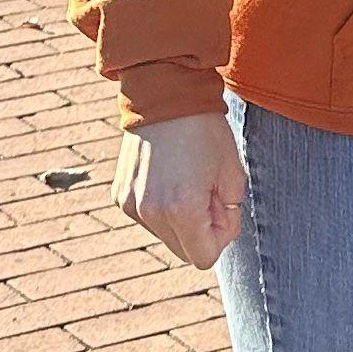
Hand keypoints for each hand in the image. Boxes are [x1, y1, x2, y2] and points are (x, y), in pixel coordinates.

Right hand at [115, 108, 245, 269]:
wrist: (164, 94)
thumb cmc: (205, 130)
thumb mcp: (233, 173)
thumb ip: (229, 214)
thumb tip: (217, 231)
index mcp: (181, 209)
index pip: (203, 258)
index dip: (220, 237)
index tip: (222, 206)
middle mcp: (150, 212)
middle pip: (183, 251)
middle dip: (201, 230)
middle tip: (208, 191)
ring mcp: (130, 204)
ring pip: (165, 235)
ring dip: (180, 219)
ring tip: (187, 179)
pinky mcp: (119, 195)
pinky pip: (148, 217)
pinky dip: (161, 206)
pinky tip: (167, 176)